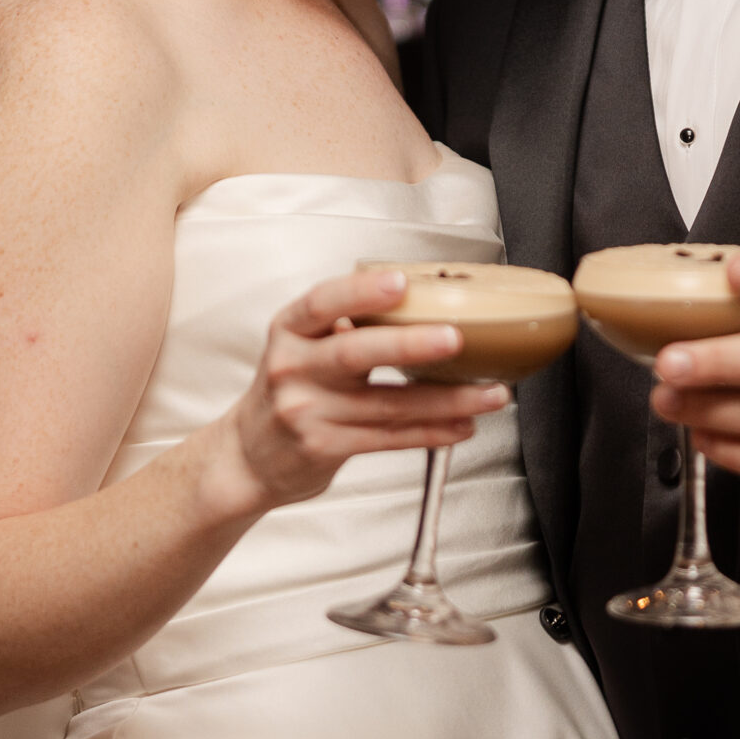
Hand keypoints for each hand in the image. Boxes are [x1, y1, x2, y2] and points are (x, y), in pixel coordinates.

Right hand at [223, 267, 507, 513]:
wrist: (248, 456)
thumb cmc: (290, 388)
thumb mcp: (301, 345)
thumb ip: (346, 324)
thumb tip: (424, 298)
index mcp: (290, 330)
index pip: (322, 303)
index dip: (362, 291)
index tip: (401, 282)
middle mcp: (293, 368)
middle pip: (356, 353)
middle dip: (410, 345)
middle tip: (457, 338)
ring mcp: (307, 412)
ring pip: (387, 405)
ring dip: (447, 400)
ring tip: (491, 393)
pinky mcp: (324, 447)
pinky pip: (388, 439)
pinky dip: (432, 432)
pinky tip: (463, 425)